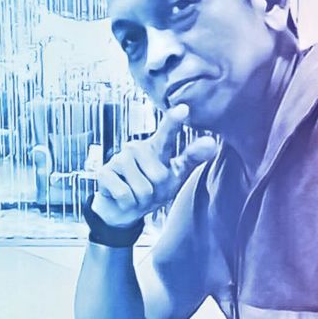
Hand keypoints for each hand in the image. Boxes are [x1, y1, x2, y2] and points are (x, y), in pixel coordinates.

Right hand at [92, 104, 217, 227]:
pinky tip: (121, 198)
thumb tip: (213, 143)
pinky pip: (124, 194)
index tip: (183, 109)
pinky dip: (126, 204)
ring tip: (134, 195)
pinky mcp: (104, 172)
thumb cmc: (152, 189)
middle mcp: (137, 148)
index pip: (168, 133)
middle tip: (148, 192)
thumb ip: (191, 158)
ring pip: (142, 189)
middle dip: (156, 193)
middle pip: (158, 178)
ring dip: (141, 200)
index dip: (174, 122)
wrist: (122, 209)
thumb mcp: (174, 176)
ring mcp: (118, 158)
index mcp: (156, 147)